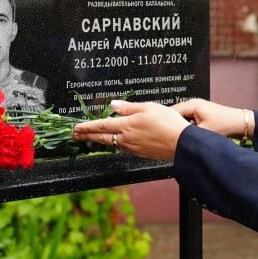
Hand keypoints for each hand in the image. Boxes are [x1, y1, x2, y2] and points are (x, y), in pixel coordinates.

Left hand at [72, 100, 189, 160]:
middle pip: (102, 137)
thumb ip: (128, 107)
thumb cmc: (167, 123)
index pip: (101, 125)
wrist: (181, 143)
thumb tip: (113, 105)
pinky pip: (122, 147)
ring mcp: (132, 148)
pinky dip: (113, 143)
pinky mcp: (139, 153)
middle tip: (75, 135)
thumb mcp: (148, 107)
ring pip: (111, 143)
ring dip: (99, 139)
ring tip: (92, 137)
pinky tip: (114, 141)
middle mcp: (126, 139)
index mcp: (126, 126)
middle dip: (87, 135)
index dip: (87, 126)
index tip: (76, 127)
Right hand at [171, 98, 251, 138]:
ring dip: (180, 126)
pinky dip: (186, 126)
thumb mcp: (203, 132)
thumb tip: (175, 139)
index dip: (164, 123)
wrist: (240, 123)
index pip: (171, 112)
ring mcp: (198, 107)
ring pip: (182, 117)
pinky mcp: (202, 113)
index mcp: (192, 104)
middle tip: (166, 137)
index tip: (159, 132)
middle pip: (175, 114)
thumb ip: (187, 134)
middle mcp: (193, 103)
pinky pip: (189, 119)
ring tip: (176, 136)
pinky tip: (187, 135)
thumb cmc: (225, 124)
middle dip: (172, 125)